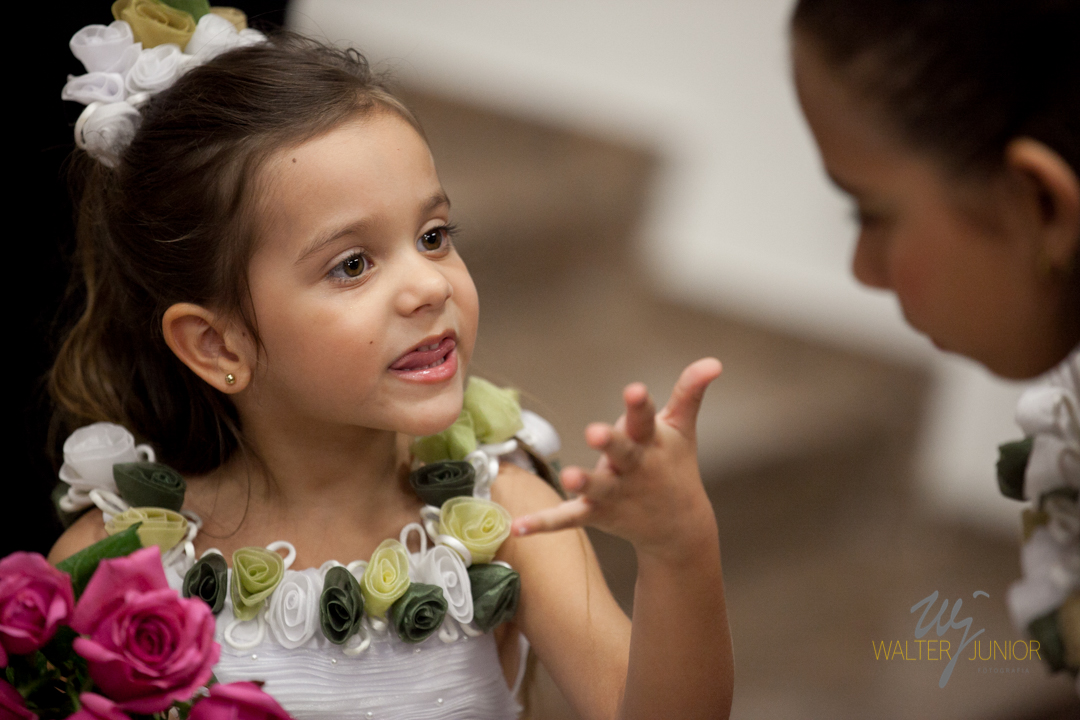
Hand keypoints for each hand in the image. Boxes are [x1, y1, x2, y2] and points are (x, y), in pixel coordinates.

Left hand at [512, 358, 720, 554]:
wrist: (680, 528)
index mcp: (651, 442)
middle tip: (595, 431)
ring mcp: (615, 493)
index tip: (634, 389)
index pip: (645, 419)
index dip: (639, 404)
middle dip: (610, 442)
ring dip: (583, 483)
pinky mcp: (597, 513)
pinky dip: (544, 523)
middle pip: (622, 453)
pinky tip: (519, 527)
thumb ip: (689, 393)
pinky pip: (568, 518)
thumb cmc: (675, 466)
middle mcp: (634, 468)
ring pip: (597, 487)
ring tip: (568, 476)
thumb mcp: (682, 429)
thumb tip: (714, 361)